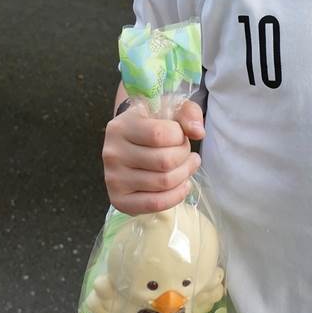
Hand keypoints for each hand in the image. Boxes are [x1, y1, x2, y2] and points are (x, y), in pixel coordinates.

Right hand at [102, 98, 203, 215]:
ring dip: (184, 175)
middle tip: (187, 154)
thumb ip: (188, 112)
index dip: (179, 136)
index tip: (180, 136)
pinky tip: (182, 185)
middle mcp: (112, 153)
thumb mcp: (168, 109)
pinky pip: (155, 204)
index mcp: (120, 127)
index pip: (159, 134)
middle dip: (184, 157)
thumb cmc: (151, 124)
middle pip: (164, 161)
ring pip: (163, 183)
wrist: (128, 145)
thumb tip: (198, 132)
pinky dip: (176, 196)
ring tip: (187, 167)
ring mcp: (114, 179)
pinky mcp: (119, 200)